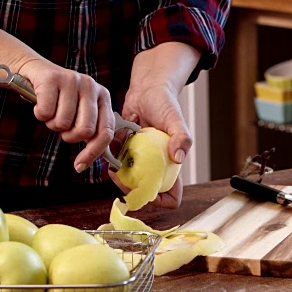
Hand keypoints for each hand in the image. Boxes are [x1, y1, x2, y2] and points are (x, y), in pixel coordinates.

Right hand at [18, 60, 114, 172]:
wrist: (34, 70)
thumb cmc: (59, 98)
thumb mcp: (80, 112)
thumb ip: (90, 131)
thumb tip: (86, 162)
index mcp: (103, 97)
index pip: (106, 132)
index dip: (93, 152)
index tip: (79, 166)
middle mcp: (92, 86)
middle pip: (85, 131)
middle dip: (69, 136)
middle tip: (62, 126)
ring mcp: (73, 80)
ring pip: (63, 123)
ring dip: (52, 123)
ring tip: (52, 110)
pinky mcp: (52, 78)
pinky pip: (45, 112)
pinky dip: (39, 114)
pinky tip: (40, 103)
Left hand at [108, 83, 191, 208]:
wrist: (147, 89)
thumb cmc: (165, 103)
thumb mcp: (175, 118)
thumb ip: (181, 137)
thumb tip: (178, 158)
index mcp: (171, 166)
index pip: (171, 197)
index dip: (161, 202)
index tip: (146, 191)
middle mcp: (155, 167)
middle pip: (143, 194)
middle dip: (130, 189)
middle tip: (120, 174)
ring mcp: (139, 161)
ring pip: (127, 182)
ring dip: (118, 176)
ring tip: (113, 161)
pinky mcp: (125, 151)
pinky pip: (115, 164)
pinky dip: (110, 158)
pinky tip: (112, 145)